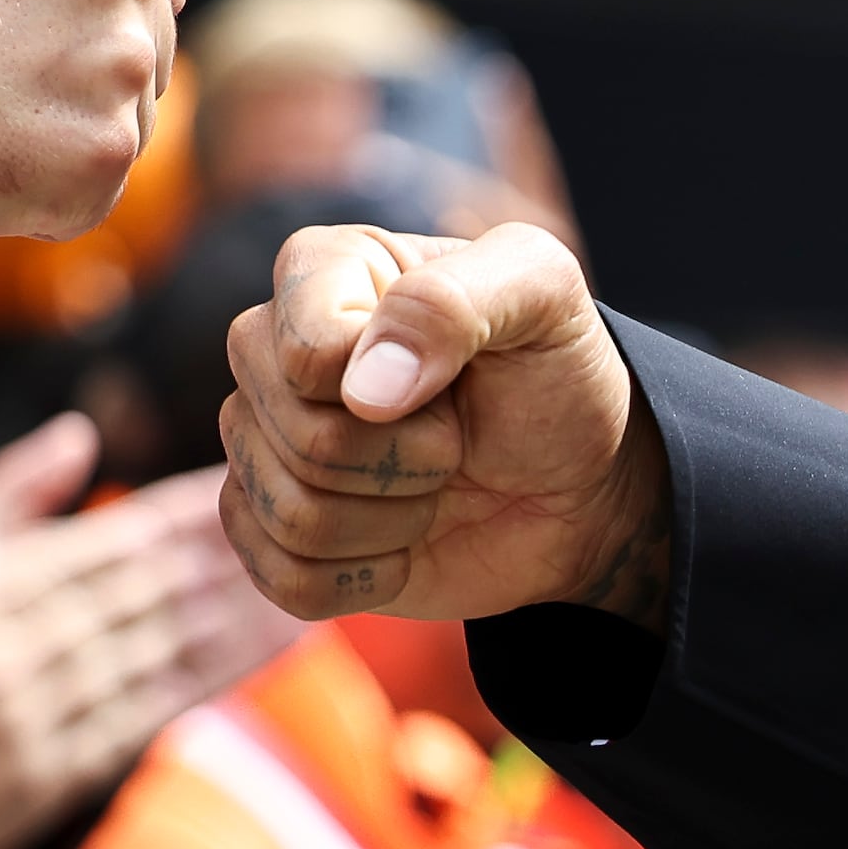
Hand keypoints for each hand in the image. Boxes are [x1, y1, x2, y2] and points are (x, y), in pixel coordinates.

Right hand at [0, 412, 294, 848]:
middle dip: (219, 551)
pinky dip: (215, 680)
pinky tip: (267, 656)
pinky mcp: (59, 775)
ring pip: (158, 648)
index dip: (164, 513)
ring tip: (305, 576)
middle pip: (137, 590)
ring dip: (236, 611)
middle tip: (296, 514)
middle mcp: (10, 657)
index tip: (227, 482)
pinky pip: (152, 715)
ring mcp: (39, 718)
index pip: (87, 545)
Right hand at [218, 222, 672, 623]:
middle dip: (404, 453)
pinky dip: (370, 574)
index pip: (303, 347)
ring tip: (438, 481)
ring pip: (289, 512)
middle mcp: (274, 353)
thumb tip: (361, 388)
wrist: (582, 485)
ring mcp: (265, 443)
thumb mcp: (546, 296)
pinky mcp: (272, 529)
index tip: (454, 378)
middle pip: (293, 433)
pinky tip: (407, 540)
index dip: (389, 381)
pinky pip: (284, 577)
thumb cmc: (557, 375)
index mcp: (326, 271)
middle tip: (458, 437)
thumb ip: (454, 300)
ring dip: (395, 516)